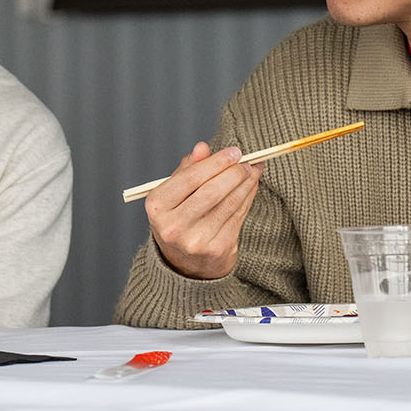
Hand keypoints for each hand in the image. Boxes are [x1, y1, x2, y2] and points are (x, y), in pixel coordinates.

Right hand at [145, 142, 262, 280]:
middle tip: (246, 162)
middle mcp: (174, 226)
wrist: (184, 263)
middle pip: (211, 192)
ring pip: (228, 204)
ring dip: (245, 184)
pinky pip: (238, 217)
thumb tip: (202, 148)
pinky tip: (251, 187)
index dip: (216, 162)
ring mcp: (196, 241)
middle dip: (233, 173)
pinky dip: (247, 198)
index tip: (234, 152)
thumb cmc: (178, 218)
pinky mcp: (217, 250)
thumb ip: (188, 169)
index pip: (190, 178)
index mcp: (158, 206)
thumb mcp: (174, 194)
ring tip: (252, 171)